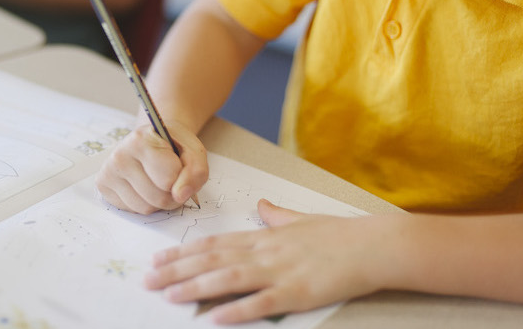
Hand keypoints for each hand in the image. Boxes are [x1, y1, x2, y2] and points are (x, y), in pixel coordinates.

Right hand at [97, 122, 207, 213]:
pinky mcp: (103, 186)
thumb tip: (180, 196)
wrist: (151, 139)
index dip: (183, 179)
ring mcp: (107, 172)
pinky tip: (143, 186)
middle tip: (172, 180)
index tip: (179, 167)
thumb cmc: (173, 145)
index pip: (169, 180)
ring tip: (159, 183)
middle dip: (173, 195)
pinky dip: (144, 203)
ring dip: (159, 203)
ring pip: (145, 208)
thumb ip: (195, 172)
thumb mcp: (194, 151)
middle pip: (158, 198)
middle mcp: (119, 155)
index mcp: (141, 140)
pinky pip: (132, 210)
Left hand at [144, 199, 401, 323]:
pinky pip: (261, 302)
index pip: (214, 242)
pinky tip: (215, 317)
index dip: (183, 252)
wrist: (374, 244)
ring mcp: (280, 271)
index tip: (158, 259)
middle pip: (212, 259)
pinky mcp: (298, 293)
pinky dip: (237, 309)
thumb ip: (277, 215)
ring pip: (228, 277)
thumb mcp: (301, 219)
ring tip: (169, 295)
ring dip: (196, 287)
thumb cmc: (339, 233)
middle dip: (177, 270)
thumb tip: (263, 205)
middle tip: (149, 280)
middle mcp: (264, 251)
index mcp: (263, 235)